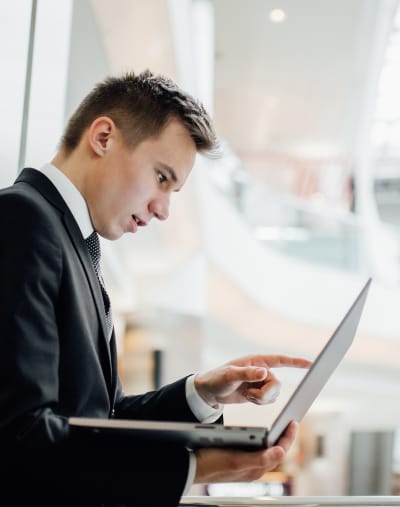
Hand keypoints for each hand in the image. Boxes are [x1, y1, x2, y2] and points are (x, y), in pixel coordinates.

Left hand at [194, 354, 311, 406]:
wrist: (210, 391)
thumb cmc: (218, 377)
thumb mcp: (230, 375)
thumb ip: (247, 373)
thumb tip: (265, 372)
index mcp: (257, 361)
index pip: (281, 360)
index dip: (296, 362)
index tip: (311, 364)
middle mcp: (262, 370)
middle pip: (277, 384)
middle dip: (266, 393)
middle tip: (250, 395)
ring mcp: (261, 382)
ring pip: (274, 394)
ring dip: (260, 399)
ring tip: (246, 394)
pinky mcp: (259, 393)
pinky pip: (268, 401)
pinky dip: (258, 402)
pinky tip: (247, 398)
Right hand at [194, 420, 297, 483]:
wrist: (192, 467)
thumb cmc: (211, 464)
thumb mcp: (235, 461)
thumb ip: (259, 458)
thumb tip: (280, 451)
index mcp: (255, 469)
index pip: (279, 451)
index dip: (288, 437)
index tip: (293, 421)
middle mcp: (254, 469)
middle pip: (276, 451)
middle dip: (285, 437)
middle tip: (291, 421)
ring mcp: (247, 467)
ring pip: (268, 452)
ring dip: (276, 439)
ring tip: (282, 426)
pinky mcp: (240, 463)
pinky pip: (259, 453)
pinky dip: (264, 443)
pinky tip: (263, 435)